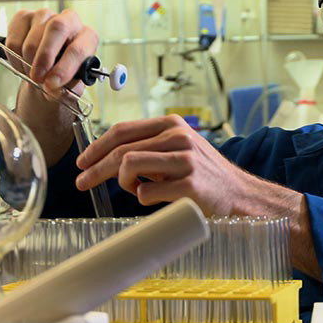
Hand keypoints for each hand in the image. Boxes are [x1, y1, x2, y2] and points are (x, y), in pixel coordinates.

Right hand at [6, 8, 98, 95]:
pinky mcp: (23, 17)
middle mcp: (69, 20)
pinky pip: (13, 40)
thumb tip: (53, 88)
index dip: (65, 68)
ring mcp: (45, 16)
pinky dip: (14, 58)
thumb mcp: (69, 89)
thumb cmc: (61, 78)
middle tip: (37, 78)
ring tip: (32, 75)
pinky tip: (22, 63)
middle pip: (56, 28)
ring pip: (31, 40)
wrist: (45, 75)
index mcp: (87, 37)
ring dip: (27, 64)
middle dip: (45, 57)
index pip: (78, 48)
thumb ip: (65, 90)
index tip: (52, 83)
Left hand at [75, 114, 251, 215]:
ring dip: (123, 182)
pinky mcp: (189, 184)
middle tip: (82, 183)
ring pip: (129, 165)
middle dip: (96, 168)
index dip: (96, 146)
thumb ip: (147, 148)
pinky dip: (143, 198)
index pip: (122, 130)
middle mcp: (177, 137)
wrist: (239, 194)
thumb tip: (107, 159)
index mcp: (171, 124)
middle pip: (121, 149)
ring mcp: (185, 160)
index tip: (82, 162)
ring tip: (134, 189)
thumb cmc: (203, 174)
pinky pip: (146, 193)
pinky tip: (155, 197)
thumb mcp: (176, 150)